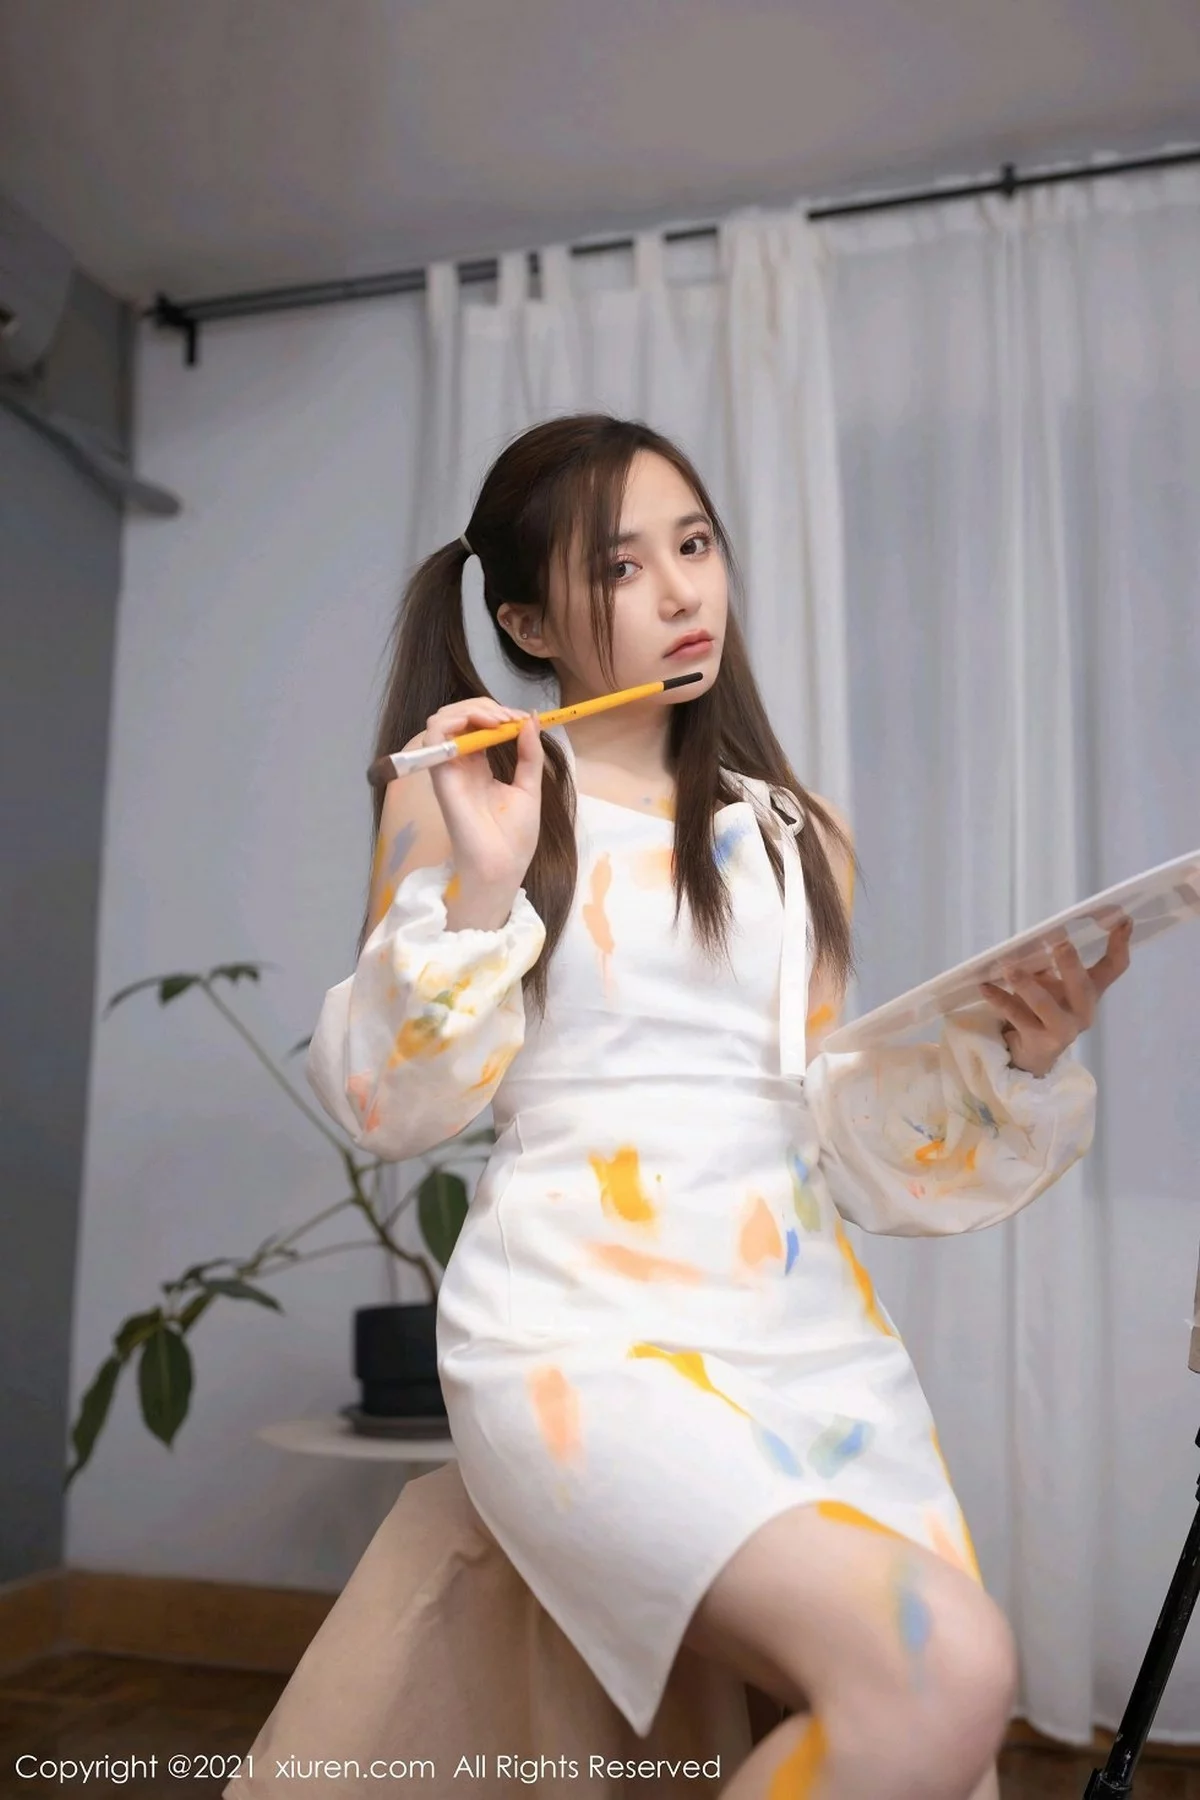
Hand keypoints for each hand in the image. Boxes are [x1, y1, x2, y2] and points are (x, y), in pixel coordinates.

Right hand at [422, 698, 543, 893]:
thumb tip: (533, 718)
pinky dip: (453, 721)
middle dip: (486, 707)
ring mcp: (448, 768)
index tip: (523, 719)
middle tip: (512, 718)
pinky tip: (482, 726)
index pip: (477, 725)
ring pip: (442, 719)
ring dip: (471, 709)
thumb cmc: (514, 837)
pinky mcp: (440, 776)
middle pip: (459, 717)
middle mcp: (460, 764)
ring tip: (498, 720)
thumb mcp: (529, 786)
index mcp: (480, 766)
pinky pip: (433, 736)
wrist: (503, 865)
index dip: (498, 713)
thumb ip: (529, 753)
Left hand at [978, 916, 1132, 1076]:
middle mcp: (1083, 1011)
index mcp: (1090, 992)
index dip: (1120, 944)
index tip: (1124, 920)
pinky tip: (986, 987)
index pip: (1114, 967)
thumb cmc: (1044, 1010)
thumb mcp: (1052, 984)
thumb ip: (1047, 964)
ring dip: (1027, 985)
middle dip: (1071, 964)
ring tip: (1008, 968)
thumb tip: (1034, 938)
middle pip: (1083, 987)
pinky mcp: (1040, 1042)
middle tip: (1060, 942)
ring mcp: (1064, 1030)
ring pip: (1046, 1006)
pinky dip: (1000, 1000)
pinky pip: (1018, 1017)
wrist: (1034, 1055)